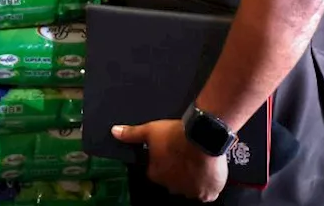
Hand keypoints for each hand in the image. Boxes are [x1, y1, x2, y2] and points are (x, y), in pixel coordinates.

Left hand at [113, 120, 227, 202]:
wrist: (202, 136)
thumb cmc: (176, 134)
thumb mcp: (150, 130)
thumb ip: (132, 134)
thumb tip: (114, 132)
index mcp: (156, 175)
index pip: (157, 171)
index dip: (164, 161)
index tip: (171, 152)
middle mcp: (172, 187)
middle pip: (174, 180)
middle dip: (178, 170)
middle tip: (186, 155)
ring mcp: (191, 192)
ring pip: (191, 187)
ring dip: (193, 178)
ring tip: (198, 162)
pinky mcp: (208, 194)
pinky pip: (208, 193)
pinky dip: (209, 185)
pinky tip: (209, 172)